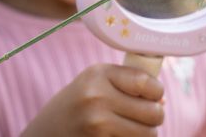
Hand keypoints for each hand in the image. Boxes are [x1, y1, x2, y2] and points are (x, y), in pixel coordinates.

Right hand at [21, 63, 163, 136]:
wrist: (43, 134)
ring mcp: (97, 127)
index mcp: (98, 75)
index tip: (154, 95)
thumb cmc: (77, 103)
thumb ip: (127, 82)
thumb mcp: (95, 81)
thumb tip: (162, 101)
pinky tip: (120, 136)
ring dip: (146, 133)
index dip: (157, 91)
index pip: (146, 82)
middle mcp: (97, 99)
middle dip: (155, 115)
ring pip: (148, 134)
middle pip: (153, 112)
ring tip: (133, 127)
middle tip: (146, 115)